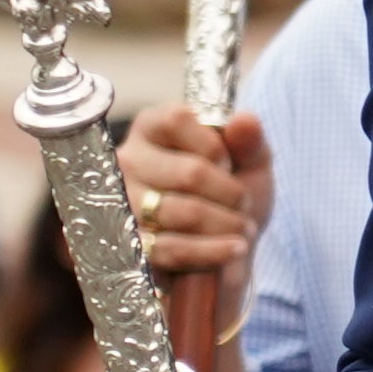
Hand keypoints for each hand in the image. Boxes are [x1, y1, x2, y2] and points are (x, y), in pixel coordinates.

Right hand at [121, 103, 273, 280]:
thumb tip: (244, 121)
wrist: (224, 251)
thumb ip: (249, 140)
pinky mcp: (130, 244)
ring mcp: (123, 204)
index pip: (176, 120)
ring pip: (186, 212)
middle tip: (244, 204)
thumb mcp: (249, 162)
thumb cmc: (231, 195)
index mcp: (152, 128)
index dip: (214, 146)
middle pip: (190, 173)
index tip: (229, 164)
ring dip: (228, 223)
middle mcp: (128, 161)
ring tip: (243, 227)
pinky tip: (235, 248)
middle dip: (232, 194)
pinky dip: (214, 250)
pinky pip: (174, 248)